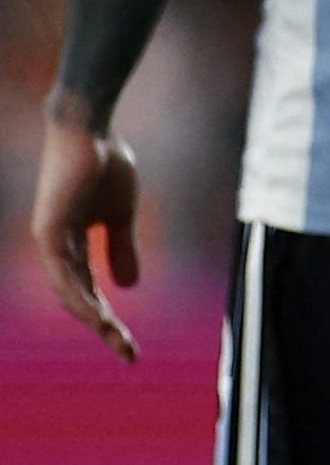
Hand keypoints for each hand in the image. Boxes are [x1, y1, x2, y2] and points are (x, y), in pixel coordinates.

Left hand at [30, 112, 141, 362]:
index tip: (130, 344)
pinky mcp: (47, 232)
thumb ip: (121, 248)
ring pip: (69, 293)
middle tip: (128, 354)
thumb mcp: (121, 214)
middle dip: (104, 328)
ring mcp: (49, 242)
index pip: (90, 291)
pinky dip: (80, 296)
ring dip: (93, 318)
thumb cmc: (106, 163)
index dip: (110, 318)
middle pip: (79, 299)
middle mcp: (56, 249)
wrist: (91, 129)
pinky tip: (98, 314)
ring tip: (116, 338)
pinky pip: (63, 274)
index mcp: (72, 245)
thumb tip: (128, 288)